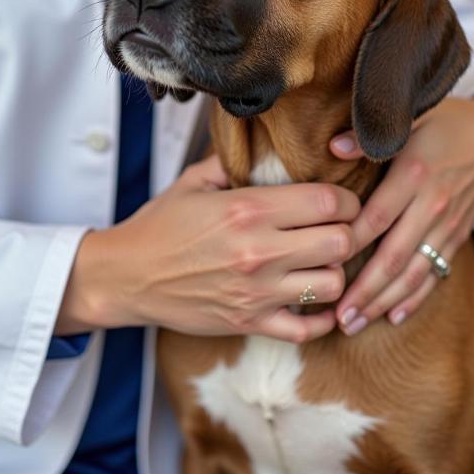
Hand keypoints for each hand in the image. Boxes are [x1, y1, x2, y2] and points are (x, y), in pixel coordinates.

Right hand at [56, 155, 358, 342]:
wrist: (126, 276)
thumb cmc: (161, 225)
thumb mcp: (194, 181)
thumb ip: (234, 160)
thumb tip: (268, 144)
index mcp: (248, 209)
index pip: (328, 202)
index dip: (347, 200)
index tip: (343, 201)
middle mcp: (259, 250)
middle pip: (340, 242)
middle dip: (347, 233)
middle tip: (338, 230)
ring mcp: (256, 291)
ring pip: (332, 284)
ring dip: (334, 272)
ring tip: (322, 262)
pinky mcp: (250, 322)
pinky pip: (308, 329)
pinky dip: (321, 317)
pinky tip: (314, 300)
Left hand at [329, 93, 473, 334]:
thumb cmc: (447, 122)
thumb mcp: (413, 117)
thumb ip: (371, 136)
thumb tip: (332, 147)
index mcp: (415, 174)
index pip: (376, 217)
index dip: (348, 244)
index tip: (320, 266)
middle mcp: (432, 205)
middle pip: (394, 256)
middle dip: (364, 290)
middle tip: (336, 316)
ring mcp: (448, 224)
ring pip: (415, 273)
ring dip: (384, 301)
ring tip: (354, 324)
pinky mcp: (459, 235)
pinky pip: (436, 272)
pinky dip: (416, 297)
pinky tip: (394, 315)